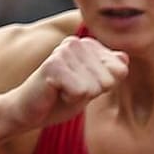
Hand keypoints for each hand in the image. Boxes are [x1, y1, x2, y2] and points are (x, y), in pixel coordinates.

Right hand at [4, 36, 128, 130]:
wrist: (28, 111)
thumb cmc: (60, 99)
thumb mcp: (92, 87)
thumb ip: (109, 73)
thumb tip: (124, 57)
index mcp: (88, 45)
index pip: (120, 70)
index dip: (102, 87)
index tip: (82, 86)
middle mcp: (76, 42)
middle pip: (109, 80)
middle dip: (91, 93)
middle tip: (70, 90)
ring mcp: (64, 51)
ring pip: (95, 87)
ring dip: (79, 97)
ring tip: (62, 91)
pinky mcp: (53, 65)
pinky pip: (81, 92)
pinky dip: (70, 99)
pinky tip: (56, 93)